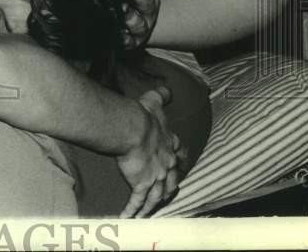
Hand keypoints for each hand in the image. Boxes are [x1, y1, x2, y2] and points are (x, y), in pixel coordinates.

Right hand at [116, 86, 187, 217]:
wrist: (133, 128)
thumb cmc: (144, 115)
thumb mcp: (155, 101)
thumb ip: (163, 95)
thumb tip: (168, 89)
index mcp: (169, 145)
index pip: (180, 155)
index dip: (180, 160)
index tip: (181, 163)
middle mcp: (166, 165)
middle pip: (172, 182)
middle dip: (170, 188)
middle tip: (168, 193)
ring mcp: (154, 177)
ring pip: (156, 196)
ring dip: (152, 204)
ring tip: (148, 212)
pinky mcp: (140, 185)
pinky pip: (137, 202)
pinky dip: (132, 211)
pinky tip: (127, 219)